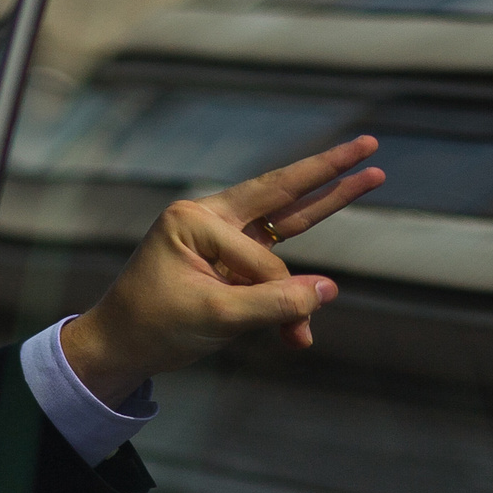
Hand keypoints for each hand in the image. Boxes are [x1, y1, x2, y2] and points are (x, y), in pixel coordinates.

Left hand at [60, 135, 384, 405]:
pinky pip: (275, 261)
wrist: (117, 348)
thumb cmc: (153, 326)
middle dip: (328, 171)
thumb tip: (327, 291)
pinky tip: (308, 312)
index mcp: (193, 218)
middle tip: (370, 144)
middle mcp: (208, 216)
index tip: (264, 327)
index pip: (260, 256)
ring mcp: (220, 236)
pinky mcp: (228, 260)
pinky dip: (292, 292)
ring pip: (288, 218)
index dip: (270, 295)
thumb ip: (273, 305)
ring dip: (329, 204)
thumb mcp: (214, 318)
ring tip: (374, 174)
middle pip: (281, 191)